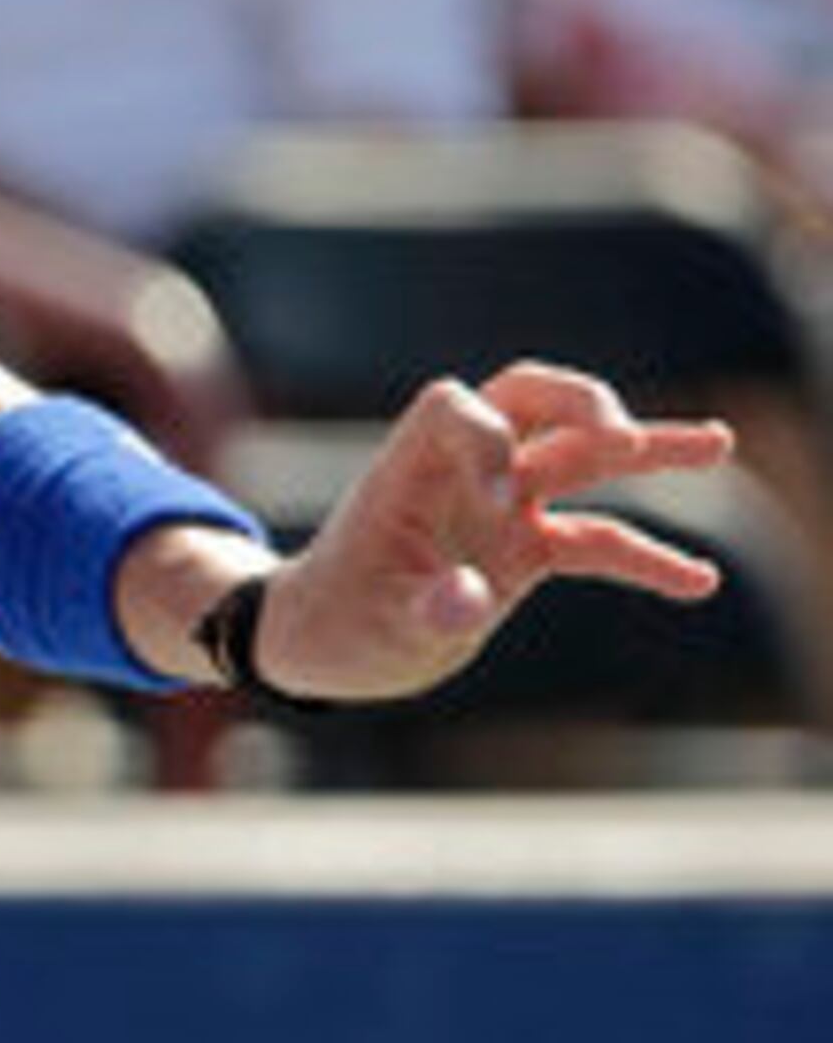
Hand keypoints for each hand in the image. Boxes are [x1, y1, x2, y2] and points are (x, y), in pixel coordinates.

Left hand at [257, 363, 736, 702]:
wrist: (323, 643)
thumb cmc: (335, 623)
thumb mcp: (372, 627)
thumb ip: (424, 611)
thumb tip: (468, 600)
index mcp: (409, 471)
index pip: (454, 407)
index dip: (486, 434)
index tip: (496, 497)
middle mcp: (459, 475)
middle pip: (528, 399)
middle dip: (583, 404)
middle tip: (626, 436)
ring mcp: (498, 507)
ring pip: (578, 455)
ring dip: (645, 447)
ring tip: (719, 442)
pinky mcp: (524, 550)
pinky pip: (596, 539)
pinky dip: (645, 556)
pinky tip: (700, 580)